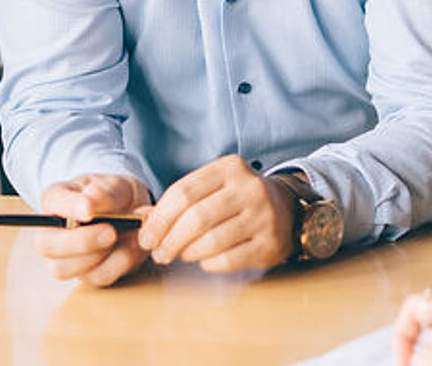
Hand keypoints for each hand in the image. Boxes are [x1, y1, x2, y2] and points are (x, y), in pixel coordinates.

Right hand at [36, 173, 152, 286]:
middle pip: (47, 245)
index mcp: (56, 198)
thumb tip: (91, 195)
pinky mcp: (87, 274)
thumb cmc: (118, 194)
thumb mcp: (118, 185)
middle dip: (80, 241)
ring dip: (104, 256)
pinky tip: (135, 245)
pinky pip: (98, 276)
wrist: (134, 214)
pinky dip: (121, 263)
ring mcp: (65, 257)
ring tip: (131, 237)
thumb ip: (106, 192)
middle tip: (111, 232)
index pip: (53, 201)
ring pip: (67, 268)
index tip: (89, 210)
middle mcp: (53, 231)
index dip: (69, 208)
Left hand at [137, 155, 296, 272]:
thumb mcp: (214, 186)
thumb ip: (183, 198)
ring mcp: (263, 216)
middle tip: (159, 253)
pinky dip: (208, 263)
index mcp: (230, 168)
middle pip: (195, 218)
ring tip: (179, 255)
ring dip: (186, 253)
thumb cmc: (237, 199)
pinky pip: (227, 260)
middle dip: (169, 240)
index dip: (159, 218)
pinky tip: (204, 260)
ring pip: (211, 241)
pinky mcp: (269, 243)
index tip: (146, 236)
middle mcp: (250, 188)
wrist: (285, 209)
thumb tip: (146, 221)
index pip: (183, 192)